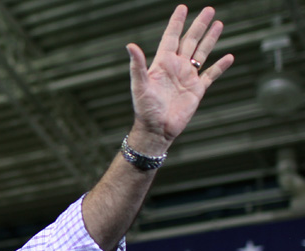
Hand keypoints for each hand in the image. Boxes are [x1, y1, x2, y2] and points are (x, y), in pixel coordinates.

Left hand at [127, 5, 233, 149]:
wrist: (157, 130)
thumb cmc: (145, 109)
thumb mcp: (139, 85)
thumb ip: (137, 65)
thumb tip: (130, 45)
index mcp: (162, 64)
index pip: (171, 37)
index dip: (177, 23)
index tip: (182, 7)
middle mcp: (176, 67)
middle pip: (190, 41)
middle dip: (199, 25)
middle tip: (209, 9)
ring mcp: (187, 78)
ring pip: (202, 53)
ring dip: (210, 39)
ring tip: (219, 23)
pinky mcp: (197, 90)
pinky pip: (210, 75)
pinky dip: (220, 66)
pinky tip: (229, 57)